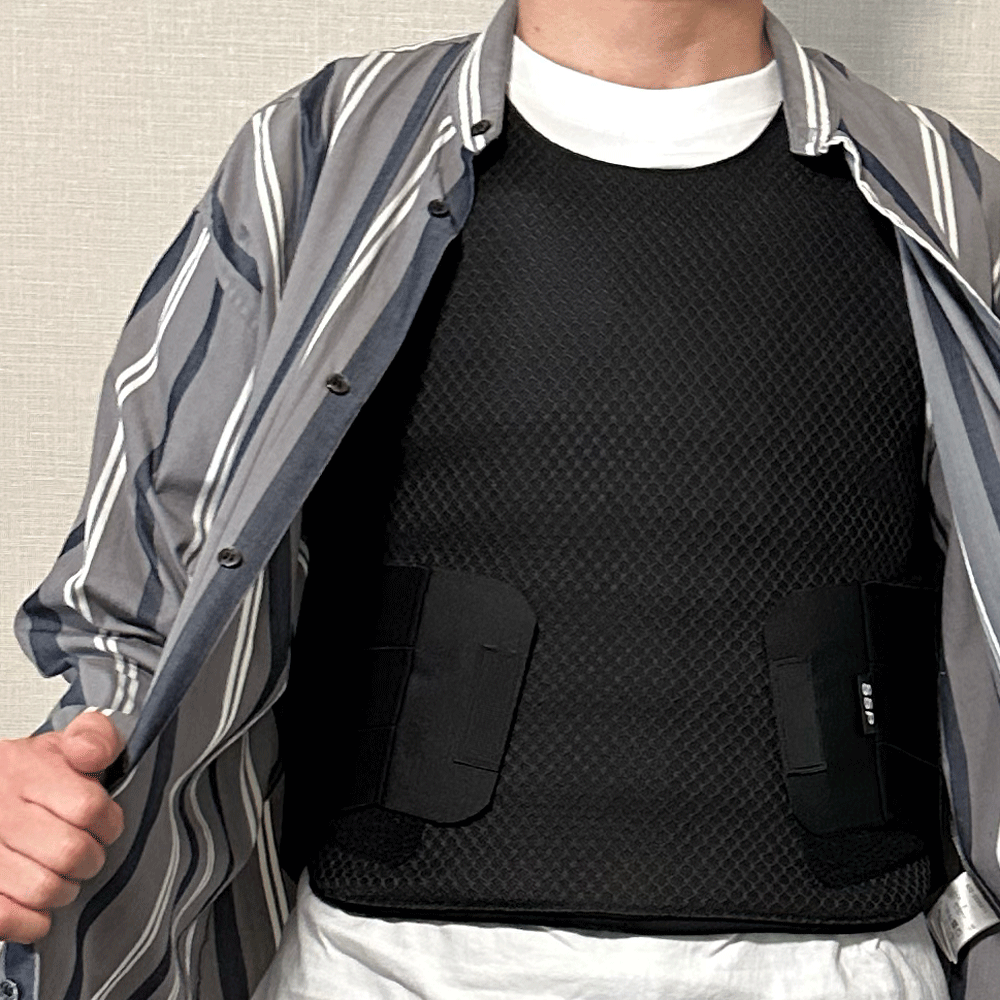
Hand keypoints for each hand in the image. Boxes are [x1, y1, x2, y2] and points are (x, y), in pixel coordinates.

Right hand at [0, 711, 125, 943]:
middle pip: (70, 852)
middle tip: (85, 856)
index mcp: (27, 771)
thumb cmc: (31, 773)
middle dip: (89, 859)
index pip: (88, 807)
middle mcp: (1, 811)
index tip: (106, 826)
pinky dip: (30, 922)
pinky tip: (38, 909)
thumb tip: (92, 755)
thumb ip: (94, 737)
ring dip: (63, 890)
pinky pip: (4, 918)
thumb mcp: (66, 742)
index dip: (108, 823)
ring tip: (61, 877)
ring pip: (41, 888)